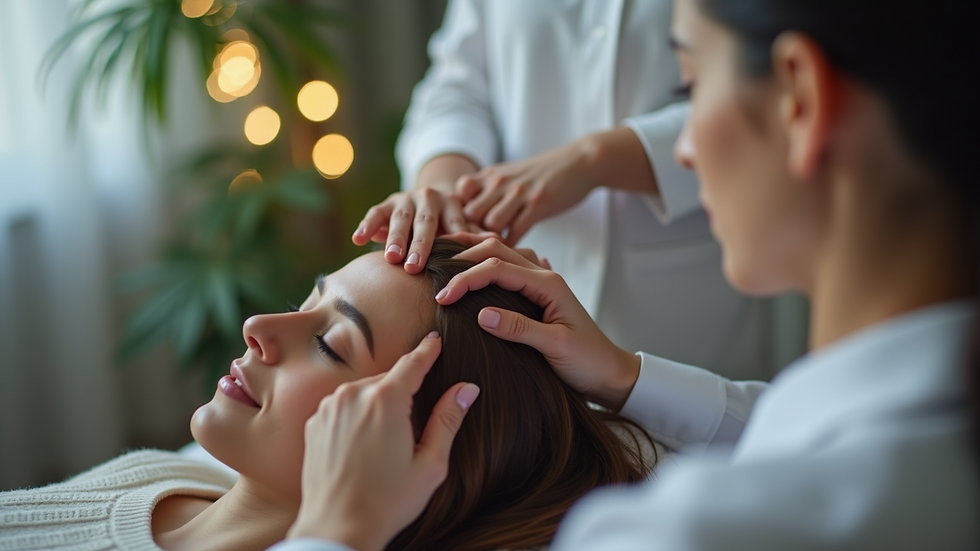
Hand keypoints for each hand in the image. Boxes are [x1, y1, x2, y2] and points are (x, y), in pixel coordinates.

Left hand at [287, 333, 479, 550]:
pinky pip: (343, 407)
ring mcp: (330, 407)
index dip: (428, 351)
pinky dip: (356, 417)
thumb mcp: (430, 464)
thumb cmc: (387, 501)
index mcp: (386, 400)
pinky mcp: (314, 422)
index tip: (436, 340)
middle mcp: (354, 394)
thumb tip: (467, 389)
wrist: (336, 528)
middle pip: (389, 380)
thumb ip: (448, 420)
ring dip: (379, 405)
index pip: (413, 363)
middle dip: (403, 393)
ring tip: (385, 444)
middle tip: (412, 429)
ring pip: (365, 392)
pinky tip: (363, 448)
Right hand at [352, 187, 477, 273]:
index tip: (452, 262)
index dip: (453, 242)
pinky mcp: (386, 204)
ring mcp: (405, 199)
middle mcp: (428, 197)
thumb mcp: (463, 225)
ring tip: (390, 258)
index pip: (454, 224)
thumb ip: (475, 235)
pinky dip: (366, 226)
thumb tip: (498, 242)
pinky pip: (375, 213)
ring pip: (400, 219)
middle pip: (425, 222)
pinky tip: (357, 240)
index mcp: (452, 203)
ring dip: (394, 238)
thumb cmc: (449, 223)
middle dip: (419, 245)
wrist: (427, 200)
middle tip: (412, 267)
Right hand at [435, 238, 638, 409]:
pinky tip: (474, 266)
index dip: (465, 279)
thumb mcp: (555, 347)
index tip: (441, 298)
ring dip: (474, 252)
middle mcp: (544, 276)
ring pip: (503, 253)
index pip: (496, 268)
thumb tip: (482, 314)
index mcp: (548, 284)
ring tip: (446, 258)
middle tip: (435, 271)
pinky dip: (488, 262)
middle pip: (496, 249)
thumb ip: (520, 329)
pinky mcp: (538, 295)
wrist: (610, 373)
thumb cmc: (588, 362)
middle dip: (463, 256)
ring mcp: (541, 283)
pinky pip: (510, 267)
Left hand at [455, 136, 600, 244]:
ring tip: (495, 253)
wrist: (579, 162)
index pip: (460, 192)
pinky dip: (512, 245)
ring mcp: (520, 193)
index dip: (460, 212)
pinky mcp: (538, 204)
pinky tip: (514, 253)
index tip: (466, 228)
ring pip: (491, 223)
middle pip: (471, 212)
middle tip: (476, 249)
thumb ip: (488, 191)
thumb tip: (468, 217)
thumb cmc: (541, 173)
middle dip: (472, 233)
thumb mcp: (510, 174)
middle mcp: (501, 182)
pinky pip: (517, 231)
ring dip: (492, 241)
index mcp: (492, 175)